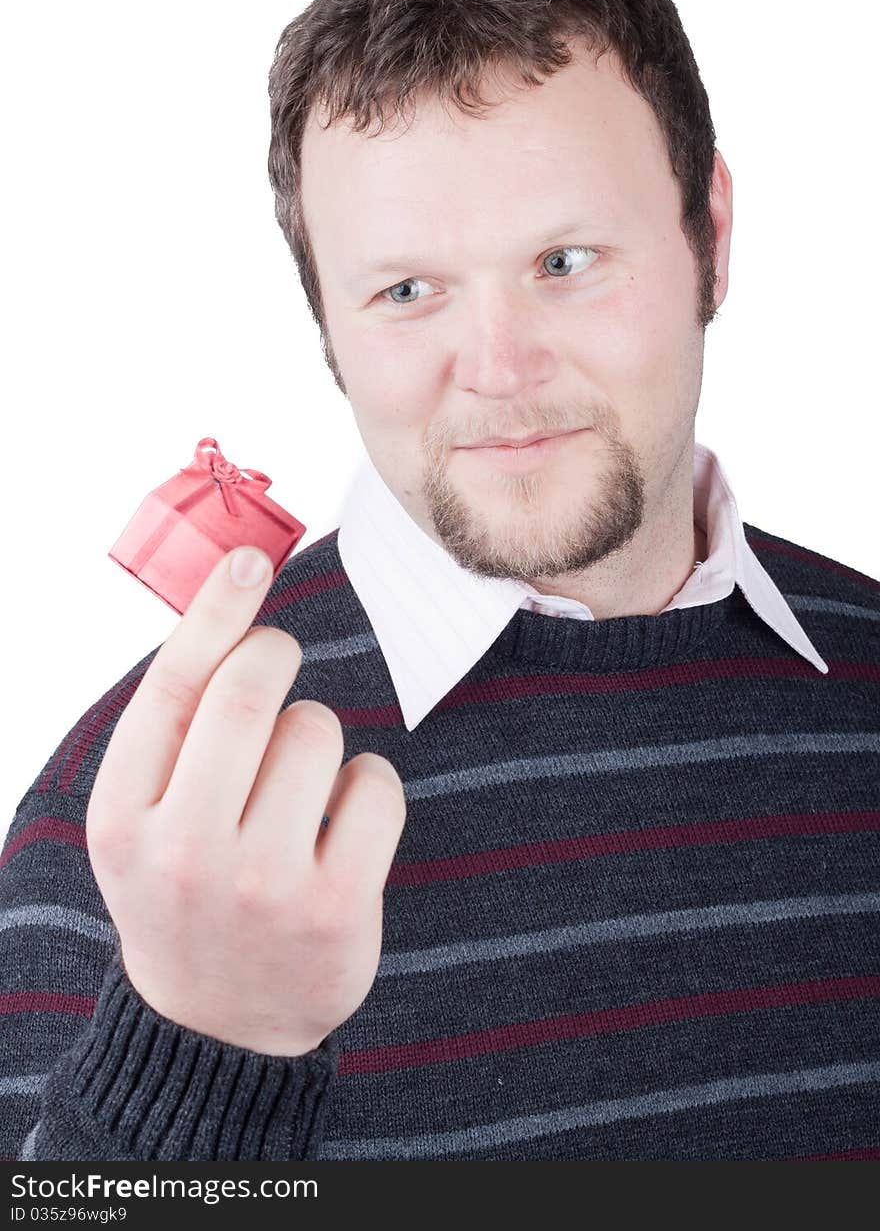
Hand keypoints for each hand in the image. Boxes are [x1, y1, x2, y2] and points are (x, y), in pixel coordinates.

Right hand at [86, 544, 406, 1055]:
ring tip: (297, 789)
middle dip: (276, 657)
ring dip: (318, 736)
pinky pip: (377, 784)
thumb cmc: (185, 887)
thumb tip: (232, 597)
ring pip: (319, 731)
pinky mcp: (336, 907)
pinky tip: (340, 827)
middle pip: (249, 691)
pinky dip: (368, 787)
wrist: (217, 1026)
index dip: (215, 609)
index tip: (250, 561)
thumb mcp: (142, 818)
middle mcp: (184, 849)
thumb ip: (173, 723)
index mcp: (122, 817)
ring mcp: (262, 884)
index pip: (171, 687)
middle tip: (277, 669)